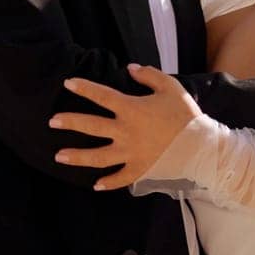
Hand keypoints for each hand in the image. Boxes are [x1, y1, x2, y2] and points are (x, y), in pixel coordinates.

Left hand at [51, 64, 201, 190]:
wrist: (202, 146)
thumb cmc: (185, 115)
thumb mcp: (170, 87)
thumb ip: (149, 75)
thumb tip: (130, 68)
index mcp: (131, 109)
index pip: (101, 95)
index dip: (84, 88)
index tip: (68, 83)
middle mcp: (125, 132)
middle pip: (91, 126)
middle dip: (69, 123)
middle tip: (52, 121)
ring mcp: (130, 153)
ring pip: (97, 156)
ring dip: (77, 156)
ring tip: (59, 156)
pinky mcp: (139, 170)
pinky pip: (119, 178)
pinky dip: (108, 182)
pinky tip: (96, 185)